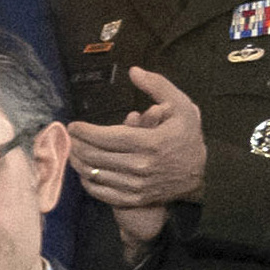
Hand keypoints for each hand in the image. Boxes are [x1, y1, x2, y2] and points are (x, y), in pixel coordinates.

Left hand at [65, 69, 205, 213]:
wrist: (200, 173)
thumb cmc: (187, 136)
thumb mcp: (181, 106)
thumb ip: (158, 86)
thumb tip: (133, 71)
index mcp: (151, 143)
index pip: (107, 138)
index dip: (85, 132)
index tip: (73, 126)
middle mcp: (142, 166)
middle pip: (96, 156)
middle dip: (77, 145)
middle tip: (69, 138)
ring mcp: (136, 185)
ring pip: (95, 174)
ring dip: (78, 162)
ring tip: (72, 150)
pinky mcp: (133, 198)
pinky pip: (101, 192)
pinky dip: (88, 181)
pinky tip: (84, 170)